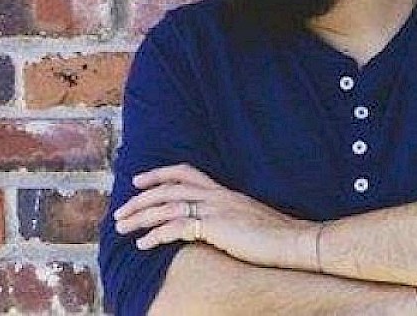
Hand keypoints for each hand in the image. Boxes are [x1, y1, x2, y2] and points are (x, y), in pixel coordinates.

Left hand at [114, 163, 319, 271]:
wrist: (296, 242)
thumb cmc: (275, 235)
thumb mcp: (248, 218)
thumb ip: (228, 216)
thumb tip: (211, 225)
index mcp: (223, 191)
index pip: (185, 172)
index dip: (160, 173)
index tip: (139, 179)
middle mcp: (216, 195)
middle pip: (169, 187)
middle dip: (141, 197)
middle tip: (121, 209)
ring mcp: (215, 210)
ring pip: (167, 205)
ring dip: (141, 215)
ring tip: (122, 227)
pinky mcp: (215, 228)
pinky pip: (177, 228)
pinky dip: (156, 235)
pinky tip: (143, 245)